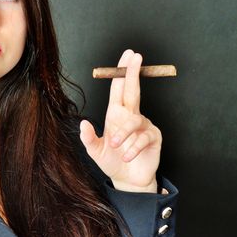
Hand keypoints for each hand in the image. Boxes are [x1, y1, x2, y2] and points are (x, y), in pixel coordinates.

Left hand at [79, 49, 161, 192]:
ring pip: (133, 121)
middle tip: (135, 57)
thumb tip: (83, 124)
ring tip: (115, 145)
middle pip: (132, 90)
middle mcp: (130, 116)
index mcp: (116, 114)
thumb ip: (89, 139)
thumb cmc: (112, 160)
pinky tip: (127, 155)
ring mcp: (143, 126)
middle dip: (132, 73)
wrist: (127, 180)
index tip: (127, 56)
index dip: (122, 72)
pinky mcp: (153, 138)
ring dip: (123, 133)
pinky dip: (132, 147)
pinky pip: (143, 138)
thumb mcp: (95, 151)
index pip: (119, 88)